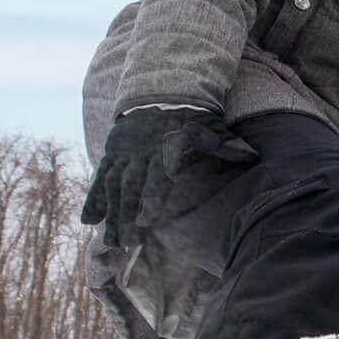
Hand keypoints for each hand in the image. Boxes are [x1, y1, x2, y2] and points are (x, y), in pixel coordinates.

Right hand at [81, 105, 258, 238]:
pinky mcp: (111, 155)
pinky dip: (93, 199)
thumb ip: (227, 145)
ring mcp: (123, 156)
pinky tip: (88, 221)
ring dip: (111, 216)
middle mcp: (140, 154)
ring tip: (110, 243)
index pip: (157, 177)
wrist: (160, 93)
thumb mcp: (211, 128)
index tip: (148, 220)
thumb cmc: (192, 117)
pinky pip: (100, 179)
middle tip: (126, 245)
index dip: (151, 197)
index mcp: (165, 150)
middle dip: (126, 217)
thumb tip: (250, 155)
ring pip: (113, 188)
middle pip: (131, 188)